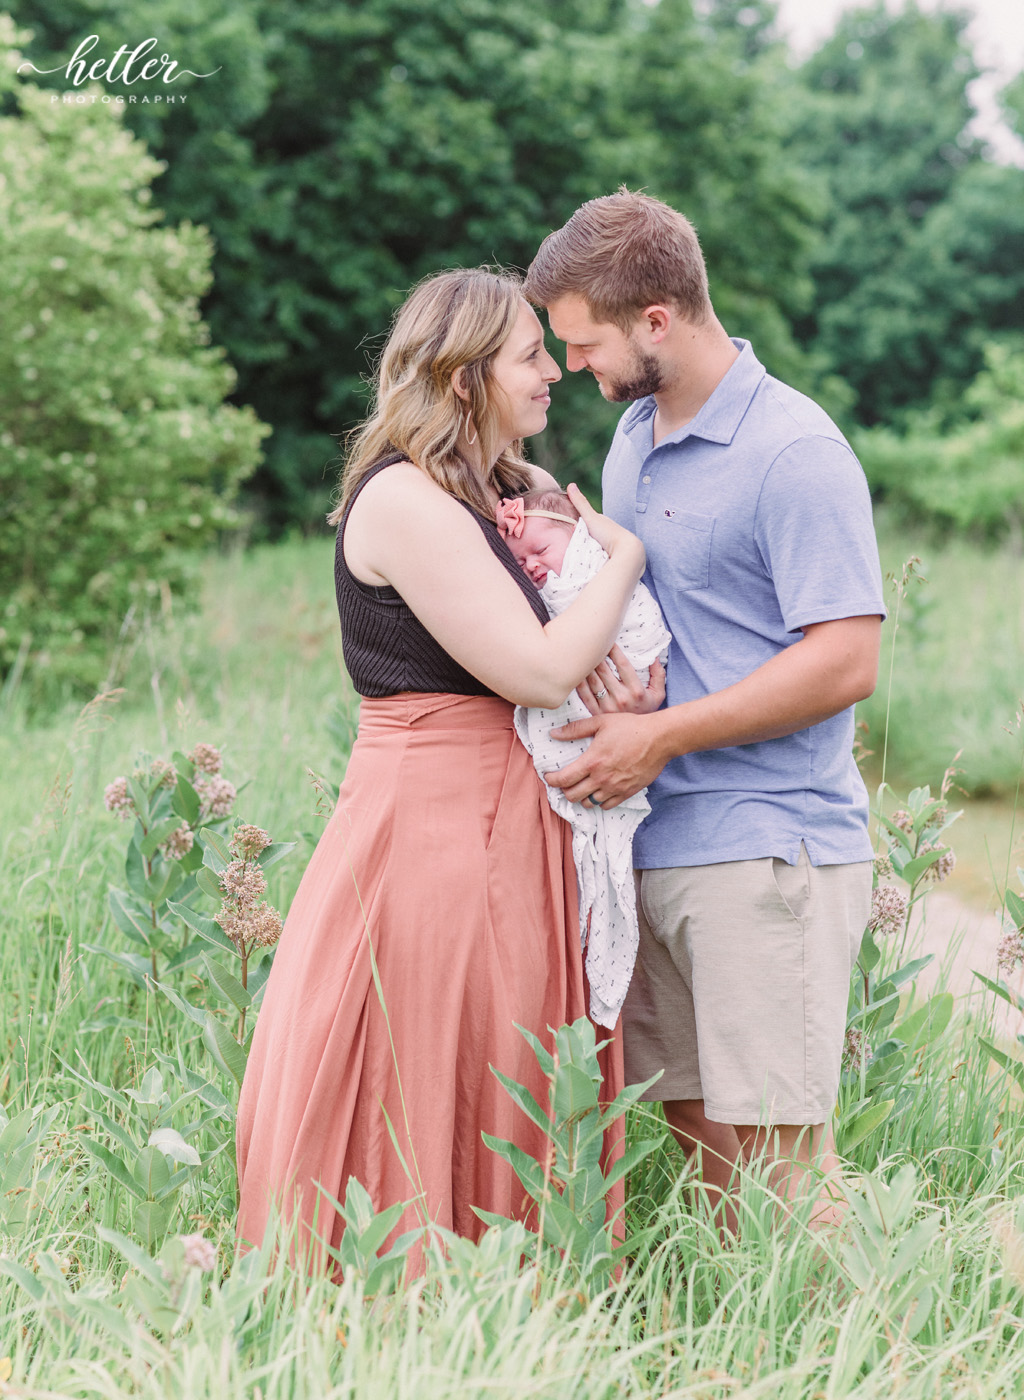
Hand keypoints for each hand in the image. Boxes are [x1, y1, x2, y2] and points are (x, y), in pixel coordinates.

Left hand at [544, 710, 668, 808]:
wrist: (659, 738)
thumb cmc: (631, 727)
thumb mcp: (601, 722)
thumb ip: (575, 729)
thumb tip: (554, 733)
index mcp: (592, 761)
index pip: (564, 779)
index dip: (552, 780)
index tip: (549, 776)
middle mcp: (602, 778)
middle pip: (573, 795)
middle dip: (564, 790)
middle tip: (565, 782)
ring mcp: (615, 788)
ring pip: (589, 803)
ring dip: (581, 796)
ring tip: (581, 787)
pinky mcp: (627, 793)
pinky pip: (606, 806)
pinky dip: (598, 801)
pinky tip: (598, 791)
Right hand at [565, 483, 643, 565]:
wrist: (628, 552)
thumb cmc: (610, 534)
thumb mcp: (591, 518)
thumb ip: (581, 504)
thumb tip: (570, 484)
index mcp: (606, 523)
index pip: (590, 523)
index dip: (581, 525)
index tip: (572, 530)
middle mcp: (612, 533)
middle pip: (595, 535)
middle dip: (587, 538)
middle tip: (577, 545)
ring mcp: (615, 546)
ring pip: (600, 546)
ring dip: (593, 550)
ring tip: (584, 556)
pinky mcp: (618, 558)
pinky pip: (605, 557)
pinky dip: (600, 558)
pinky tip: (594, 563)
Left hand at [576, 645, 665, 715]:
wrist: (641, 738)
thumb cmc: (647, 712)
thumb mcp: (658, 694)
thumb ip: (658, 675)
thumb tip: (655, 658)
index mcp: (636, 691)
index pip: (622, 665)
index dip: (614, 651)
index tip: (609, 641)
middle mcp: (621, 698)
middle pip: (604, 671)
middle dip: (597, 655)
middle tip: (592, 645)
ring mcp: (608, 707)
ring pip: (593, 681)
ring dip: (587, 666)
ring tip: (582, 655)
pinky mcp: (597, 714)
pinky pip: (585, 695)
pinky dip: (579, 683)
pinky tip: (577, 673)